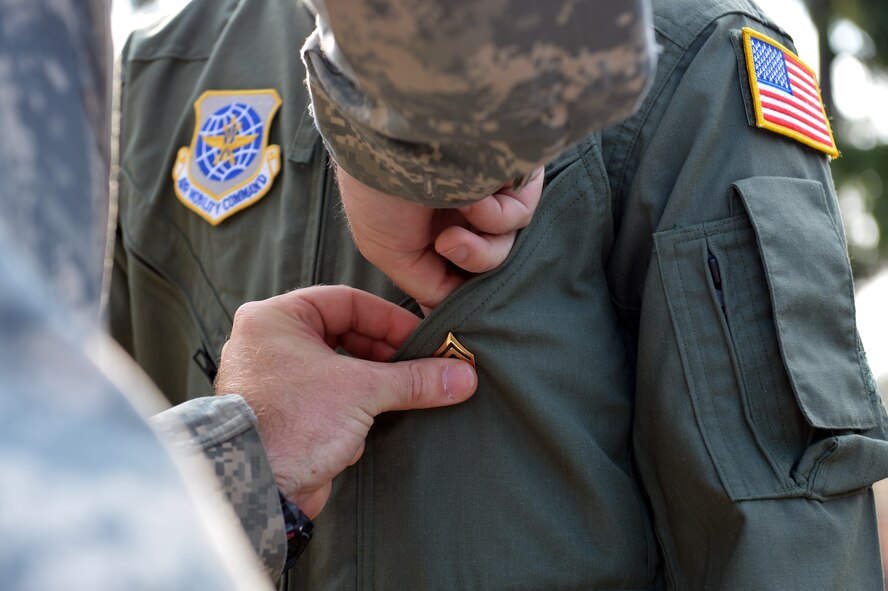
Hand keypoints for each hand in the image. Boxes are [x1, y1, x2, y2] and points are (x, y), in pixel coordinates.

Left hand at [214, 285, 476, 518]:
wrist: (256, 491)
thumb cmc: (291, 424)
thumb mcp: (362, 391)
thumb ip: (414, 379)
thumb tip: (462, 375)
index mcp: (275, 319)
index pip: (346, 301)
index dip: (390, 319)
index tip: (424, 339)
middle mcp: (270, 345)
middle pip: (345, 335)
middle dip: (386, 356)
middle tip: (423, 367)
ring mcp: (277, 382)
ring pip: (341, 370)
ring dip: (374, 385)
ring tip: (407, 395)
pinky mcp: (287, 417)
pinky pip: (332, 400)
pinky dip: (357, 410)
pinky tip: (374, 425)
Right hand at [338, 166, 543, 309]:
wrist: (391, 139)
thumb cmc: (377, 193)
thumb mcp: (388, 252)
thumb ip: (427, 285)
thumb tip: (451, 312)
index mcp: (431, 215)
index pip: (463, 260)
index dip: (462, 280)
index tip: (449, 296)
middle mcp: (461, 199)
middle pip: (489, 254)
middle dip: (472, 261)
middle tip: (448, 245)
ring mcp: (489, 183)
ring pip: (507, 239)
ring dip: (482, 244)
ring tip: (454, 227)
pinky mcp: (514, 168)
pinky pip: (523, 212)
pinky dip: (498, 216)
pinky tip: (473, 202)